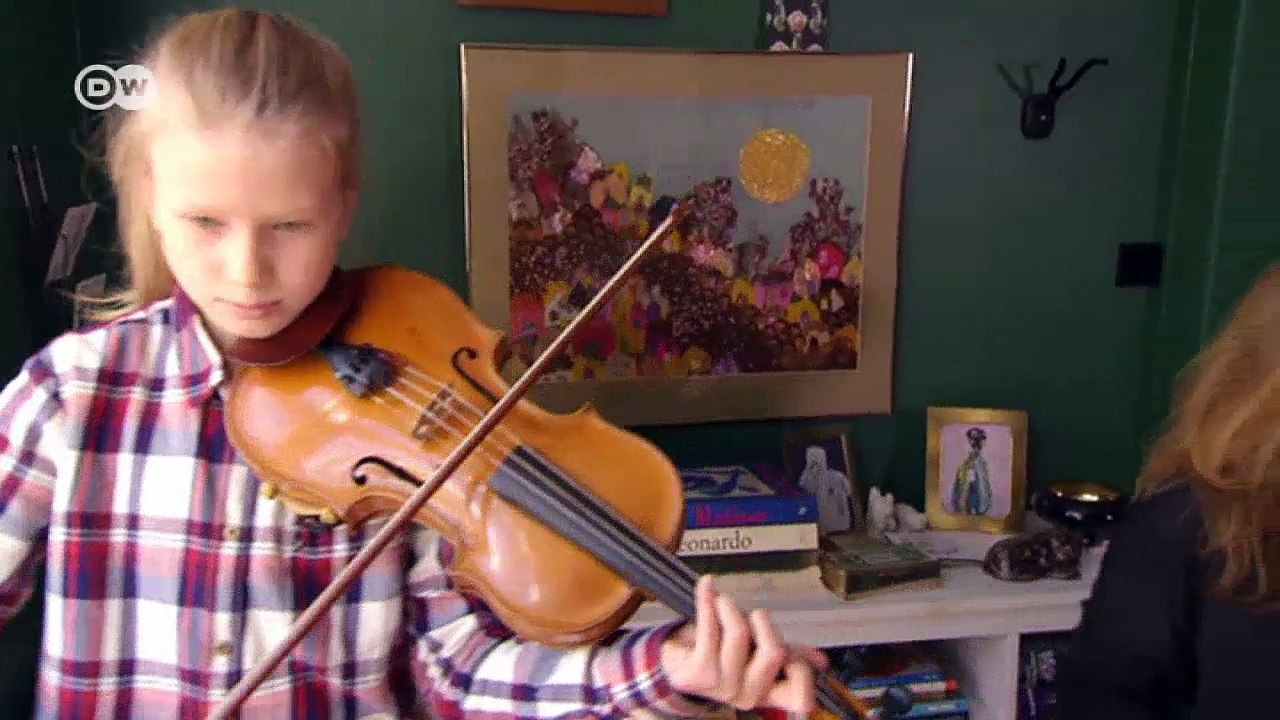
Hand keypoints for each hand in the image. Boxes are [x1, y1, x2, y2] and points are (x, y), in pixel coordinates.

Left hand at [659, 575, 828, 713]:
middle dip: (764, 623)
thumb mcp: (757, 654)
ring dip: (731, 608)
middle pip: (773, 652)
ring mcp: (722, 687)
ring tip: (724, 603)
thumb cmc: (720, 654)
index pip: (800, 697)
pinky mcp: (698, 673)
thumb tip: (821, 660)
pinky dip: (708, 600)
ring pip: (740, 634)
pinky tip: (707, 587)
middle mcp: (748, 695)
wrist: (676, 661)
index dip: (801, 669)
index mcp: (768, 693)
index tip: (787, 646)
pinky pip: (710, 628)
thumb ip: (789, 654)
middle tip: (754, 616)